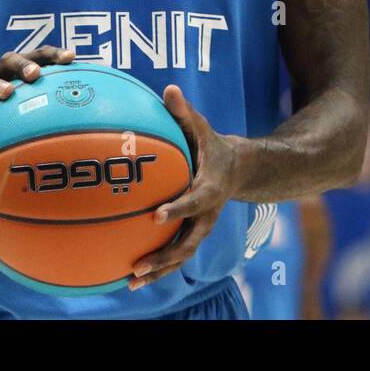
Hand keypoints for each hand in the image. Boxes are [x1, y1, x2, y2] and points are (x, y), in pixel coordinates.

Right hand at [0, 46, 75, 128]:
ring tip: (7, 93)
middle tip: (35, 74)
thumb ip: (65, 107)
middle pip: (12, 60)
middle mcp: (4, 74)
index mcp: (24, 69)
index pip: (41, 55)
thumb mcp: (40, 107)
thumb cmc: (20, 112)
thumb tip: (104, 119)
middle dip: (24, 65)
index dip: (55, 54)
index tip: (71, 58)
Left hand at [129, 85, 246, 290]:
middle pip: (188, 242)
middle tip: (138, 264)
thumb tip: (169, 88)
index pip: (194, 201)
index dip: (177, 209)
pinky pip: (175, 255)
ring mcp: (200, 228)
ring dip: (158, 271)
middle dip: (164, 256)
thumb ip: (185, 112)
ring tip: (130, 281)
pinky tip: (130, 277)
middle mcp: (206, 215)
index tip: (156, 216)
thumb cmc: (211, 145)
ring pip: (181, 256)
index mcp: (209, 189)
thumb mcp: (202, 127)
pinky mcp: (192, 234)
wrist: (238, 169)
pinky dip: (157, 268)